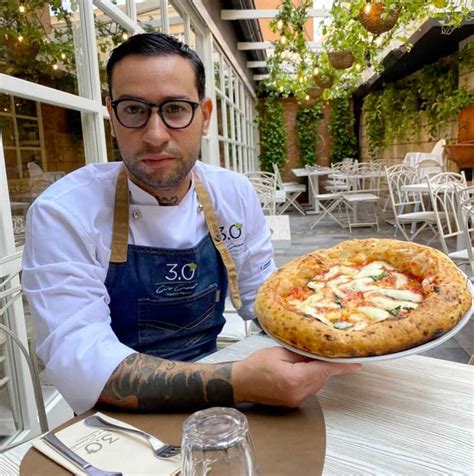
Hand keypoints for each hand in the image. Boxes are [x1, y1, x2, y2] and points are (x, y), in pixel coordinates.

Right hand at [232, 346, 360, 407]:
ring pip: (317, 382)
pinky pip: (309, 388)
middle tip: (327, 350)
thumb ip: (301, 353)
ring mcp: (296, 400)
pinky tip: (300, 368)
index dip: (341, 366)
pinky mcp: (293, 402)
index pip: (324, 370)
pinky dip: (309, 377)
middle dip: (325, 364)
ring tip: (306, 358)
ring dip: (316, 370)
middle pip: (322, 376)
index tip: (356, 363)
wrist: (239, 383)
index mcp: (294, 379)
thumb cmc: (255, 366)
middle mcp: (298, 393)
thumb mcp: (278, 352)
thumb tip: (318, 351)